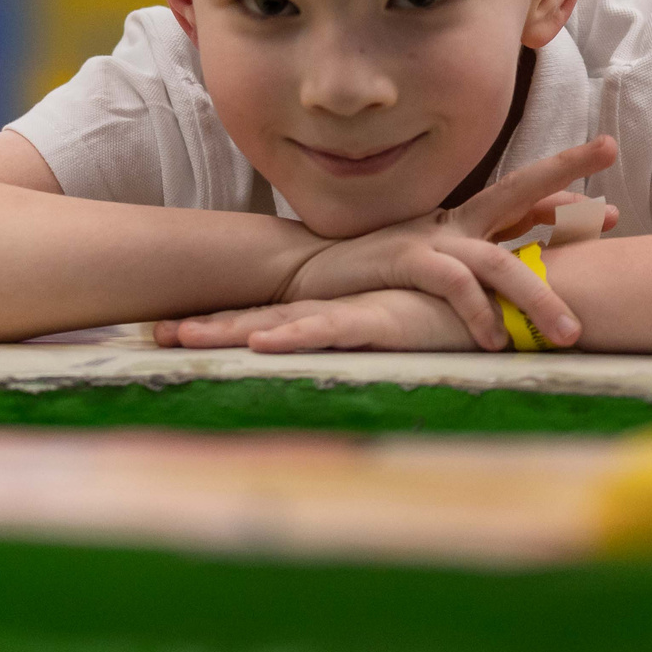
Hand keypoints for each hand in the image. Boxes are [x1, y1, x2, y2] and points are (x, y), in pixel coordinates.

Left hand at [157, 288, 472, 352]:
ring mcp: (350, 313)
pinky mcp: (378, 322)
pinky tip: (258, 343)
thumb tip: (330, 352)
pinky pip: (327, 331)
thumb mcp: (393, 331)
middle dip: (206, 328)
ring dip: (229, 331)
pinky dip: (292, 337)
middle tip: (155, 335)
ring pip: (277, 324)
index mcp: (330, 313)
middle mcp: (331, 310)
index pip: (263, 320)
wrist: (496, 299)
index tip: (171, 331)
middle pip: (255, 320)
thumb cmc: (448, 315)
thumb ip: (362, 338)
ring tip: (183, 337)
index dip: (220, 325)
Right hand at [279, 136, 619, 350]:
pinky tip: (495, 339)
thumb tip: (508, 288)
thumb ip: (466, 270)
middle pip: (516, 189)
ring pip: (497, 260)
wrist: (303, 274)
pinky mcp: (404, 260)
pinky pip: (453, 284)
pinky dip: (478, 311)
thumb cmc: (366, 275)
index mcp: (457, 221)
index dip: (563, 199)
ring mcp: (428, 238)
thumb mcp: (425, 267)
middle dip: (564, 171)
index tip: (609, 210)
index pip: (518, 200)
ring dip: (537, 296)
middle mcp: (449, 222)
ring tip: (568, 334)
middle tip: (612, 165)